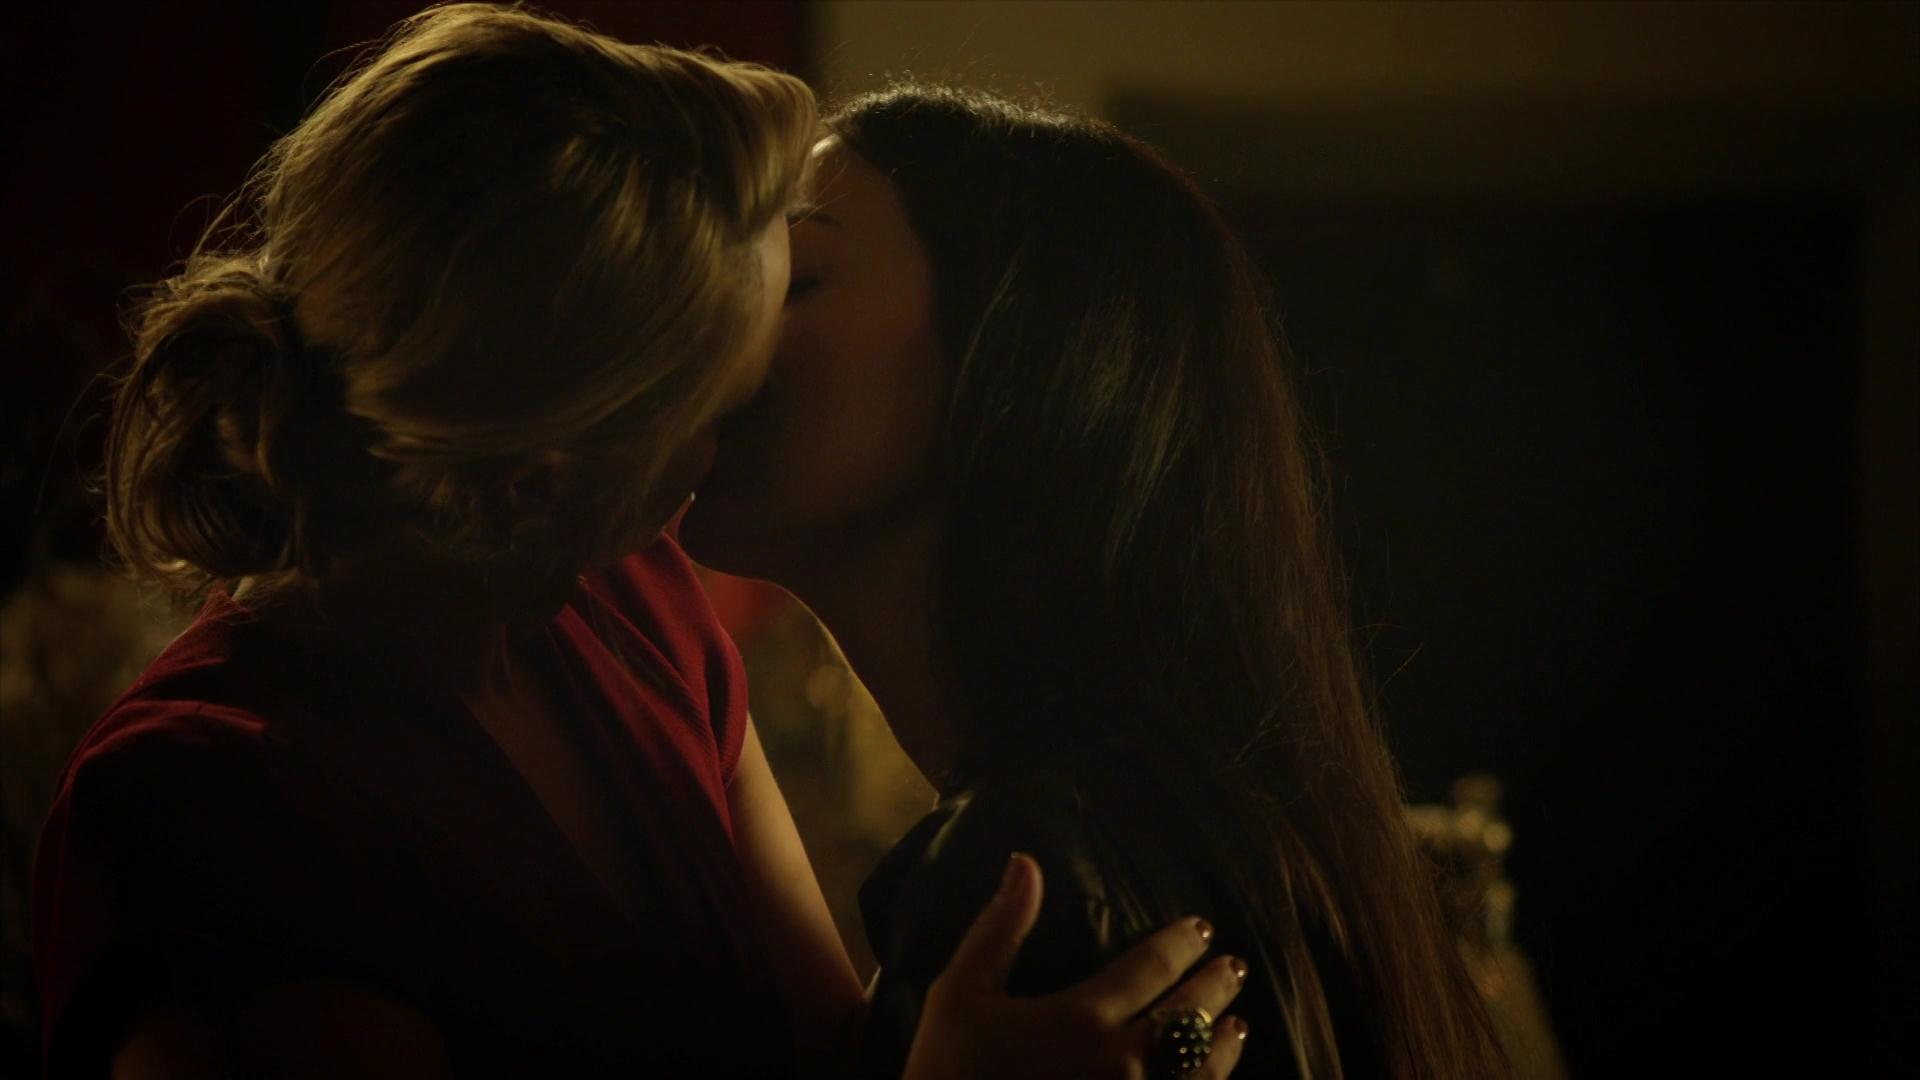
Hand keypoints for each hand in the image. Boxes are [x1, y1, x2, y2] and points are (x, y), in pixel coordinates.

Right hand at [902, 853, 1248, 1079]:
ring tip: (1237, 1026)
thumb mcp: (962, 993)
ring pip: (1201, 1073)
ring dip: (1224, 1045)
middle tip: (1233, 968)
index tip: (1201, 930)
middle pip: (1188, 1017)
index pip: (1152, 969)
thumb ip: (1001, 927)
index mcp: (1082, 1018)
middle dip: (1214, 987)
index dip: (1181, 944)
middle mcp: (1121, 1064)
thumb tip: (1025, 862)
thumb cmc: (947, 1071)